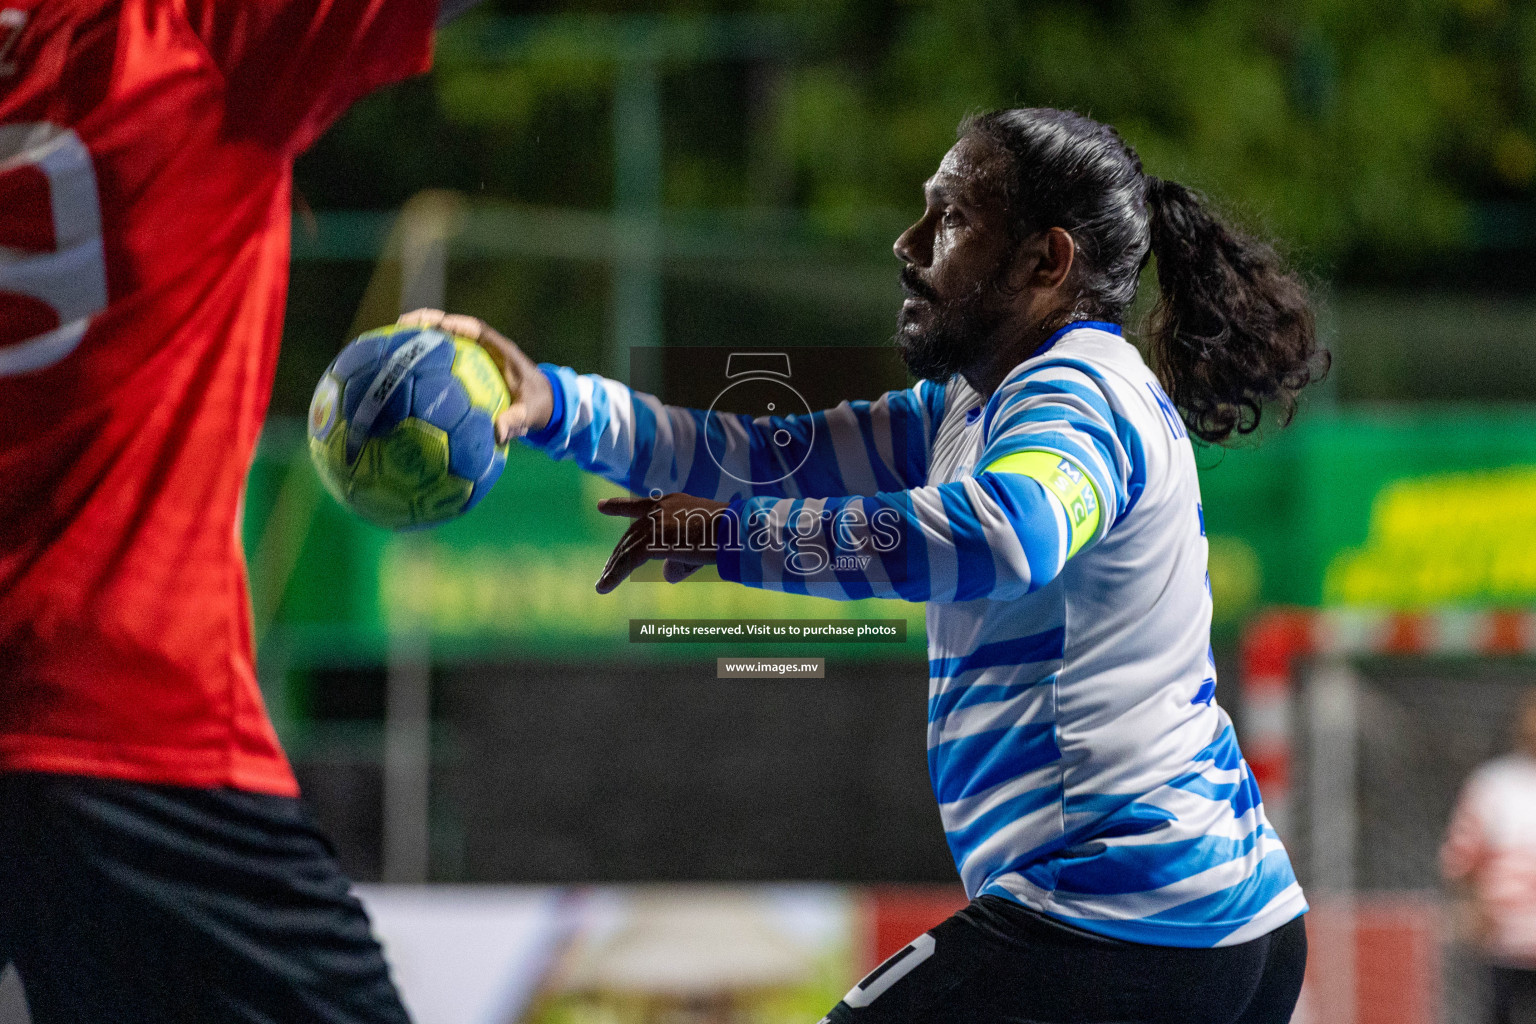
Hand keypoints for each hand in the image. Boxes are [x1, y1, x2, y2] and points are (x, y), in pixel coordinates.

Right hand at [397, 309, 553, 443]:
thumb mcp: (531, 412)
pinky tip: (404, 367)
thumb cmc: (539, 404)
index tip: (434, 325)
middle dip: (429, 322)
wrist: (545, 407)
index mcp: (501, 351)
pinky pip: (445, 359)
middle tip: (401, 324)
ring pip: (446, 340)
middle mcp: (486, 349)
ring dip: (423, 337)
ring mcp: (475, 357)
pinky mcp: (468, 369)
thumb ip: (517, 419)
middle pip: (454, 328)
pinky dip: (426, 358)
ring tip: (394, 339)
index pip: (476, 330)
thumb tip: (499, 432)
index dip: (455, 324)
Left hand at [595, 493, 728, 592]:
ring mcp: (654, 524)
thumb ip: (681, 559)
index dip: (619, 506)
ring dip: (614, 568)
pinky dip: (614, 576)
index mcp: (672, 503)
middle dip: (618, 553)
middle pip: (631, 534)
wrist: (734, 530)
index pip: (640, 505)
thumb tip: (666, 575)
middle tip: (606, 568)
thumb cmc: (728, 535)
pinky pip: (628, 562)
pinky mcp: (652, 542)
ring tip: (602, 585)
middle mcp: (658, 510)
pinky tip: (603, 588)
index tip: (601, 506)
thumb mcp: (702, 544)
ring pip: (627, 549)